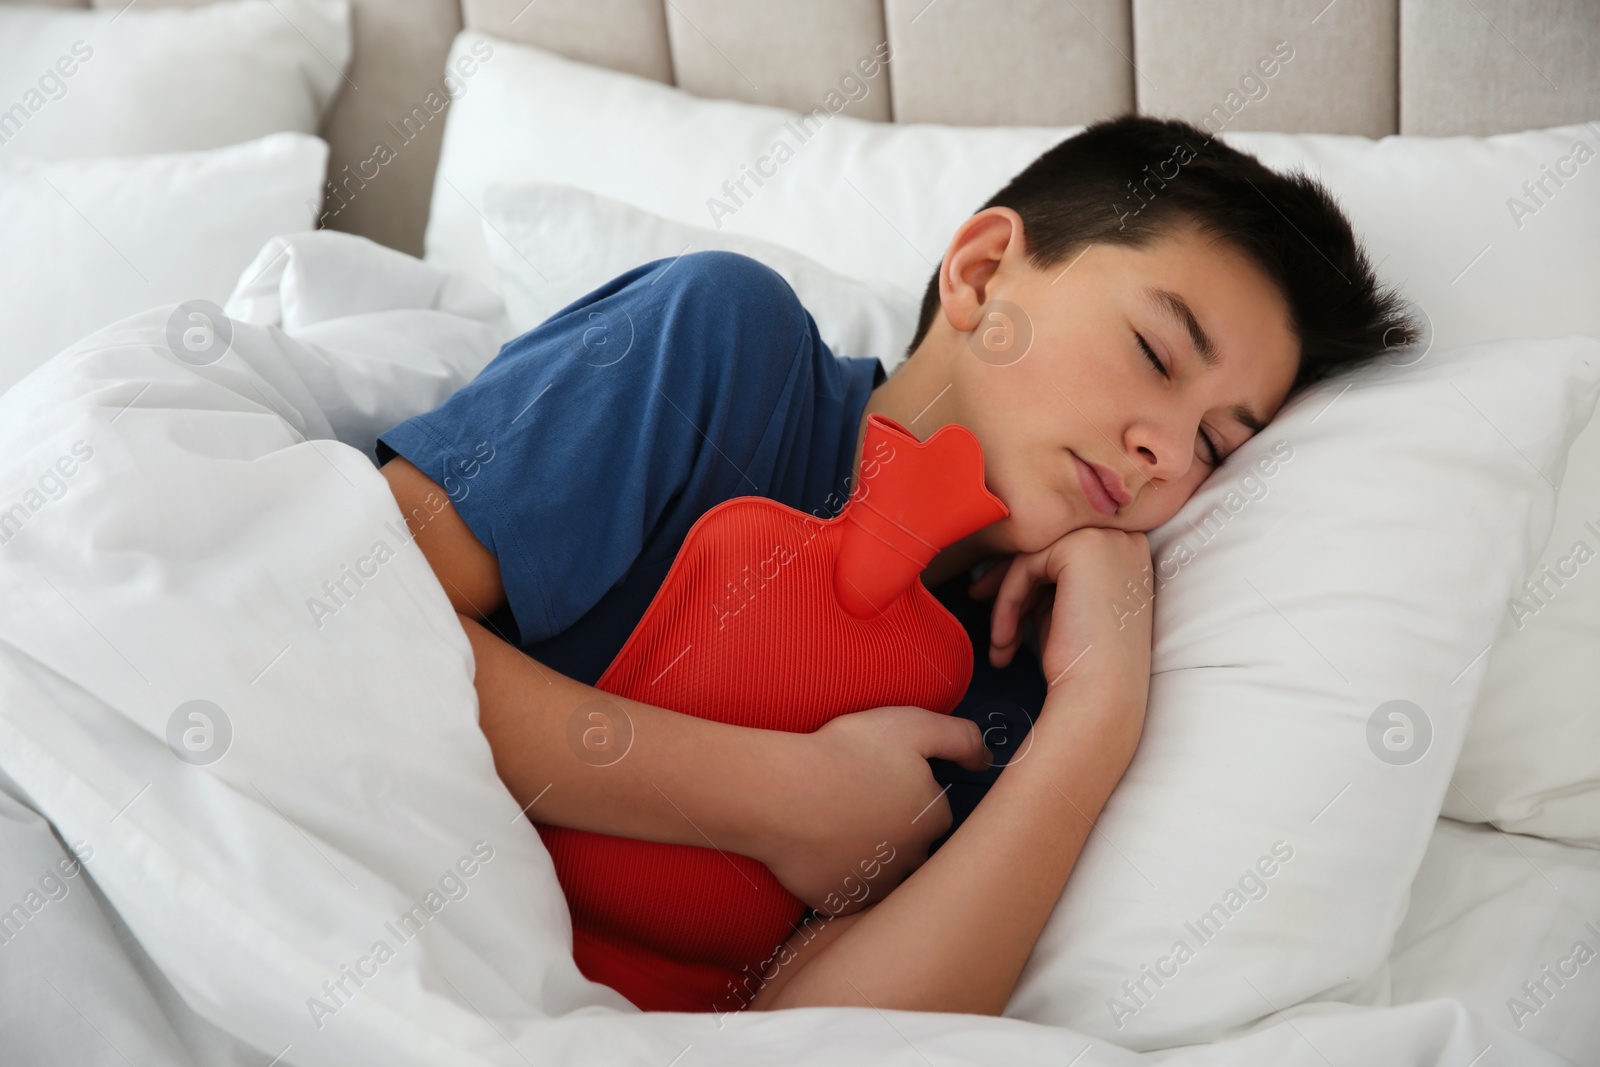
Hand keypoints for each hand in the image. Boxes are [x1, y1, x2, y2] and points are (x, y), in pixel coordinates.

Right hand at [756, 705, 991, 915]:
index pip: (936, 812)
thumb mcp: (911, 725)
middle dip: (897, 831)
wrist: (782, 794)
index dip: (911, 794)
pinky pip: (848, 893)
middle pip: (914, 847)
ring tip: (841, 828)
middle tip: (860, 804)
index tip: (883, 780)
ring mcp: (876, 885)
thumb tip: (987, 759)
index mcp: (932, 819)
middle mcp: (912, 859)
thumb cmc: (844, 754)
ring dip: (873, 857)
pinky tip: (823, 853)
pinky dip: (841, 878)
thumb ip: (959, 738)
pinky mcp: (840, 900)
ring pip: (885, 875)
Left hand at [976, 529, 1153, 692]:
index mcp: (1126, 553)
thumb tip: (1004, 564)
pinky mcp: (1083, 548)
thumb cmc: (1084, 665)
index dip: (1027, 576)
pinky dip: (1007, 602)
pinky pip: (1025, 566)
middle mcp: (1124, 538)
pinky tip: (1003, 640)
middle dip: (1008, 579)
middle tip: (975, 597)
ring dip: (1007, 601)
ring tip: (999, 644)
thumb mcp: (1064, 610)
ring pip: (1033, 556)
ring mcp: (1107, 539)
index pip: (1063, 553)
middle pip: (1047, 549)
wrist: (1102, 698)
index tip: (995, 596)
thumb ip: (1046, 581)